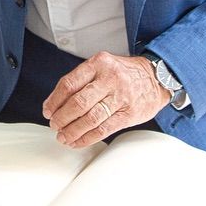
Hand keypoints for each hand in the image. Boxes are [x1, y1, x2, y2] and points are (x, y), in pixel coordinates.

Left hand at [42, 53, 169, 147]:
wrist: (157, 78)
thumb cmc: (124, 73)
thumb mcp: (102, 66)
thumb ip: (82, 80)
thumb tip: (56, 104)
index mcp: (98, 63)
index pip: (69, 84)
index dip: (54, 100)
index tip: (48, 111)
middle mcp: (109, 78)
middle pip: (78, 103)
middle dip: (62, 118)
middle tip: (54, 125)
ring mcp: (121, 97)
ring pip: (90, 118)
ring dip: (73, 131)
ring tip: (63, 137)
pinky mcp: (129, 114)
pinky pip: (104, 129)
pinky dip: (88, 138)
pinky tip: (78, 141)